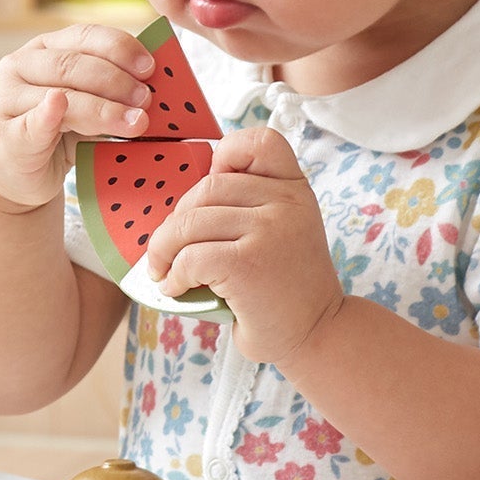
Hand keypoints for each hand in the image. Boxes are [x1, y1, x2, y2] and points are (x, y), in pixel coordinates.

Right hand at [0, 25, 157, 212]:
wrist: (19, 175)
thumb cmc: (59, 134)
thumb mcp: (86, 102)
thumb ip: (110, 87)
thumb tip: (157, 83)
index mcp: (45, 48)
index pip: (84, 36)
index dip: (119, 48)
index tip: (150, 67)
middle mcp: (20, 65)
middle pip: (73, 65)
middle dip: (116, 81)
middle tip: (147, 100)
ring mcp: (7, 99)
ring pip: (61, 95)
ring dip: (103, 108)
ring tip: (135, 123)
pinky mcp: (6, 134)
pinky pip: (31, 123)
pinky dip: (46, 116)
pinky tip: (59, 110)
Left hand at [143, 127, 343, 365]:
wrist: (315, 336)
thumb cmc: (283, 287)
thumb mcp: (279, 231)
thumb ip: (248, 205)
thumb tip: (182, 203)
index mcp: (294, 188)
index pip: (258, 143)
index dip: (225, 156)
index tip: (211, 192)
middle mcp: (286, 203)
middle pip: (206, 188)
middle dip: (178, 221)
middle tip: (170, 250)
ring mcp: (270, 231)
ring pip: (190, 222)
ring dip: (164, 250)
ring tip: (163, 271)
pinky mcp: (248, 263)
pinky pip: (190, 256)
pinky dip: (173, 275)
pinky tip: (176, 289)